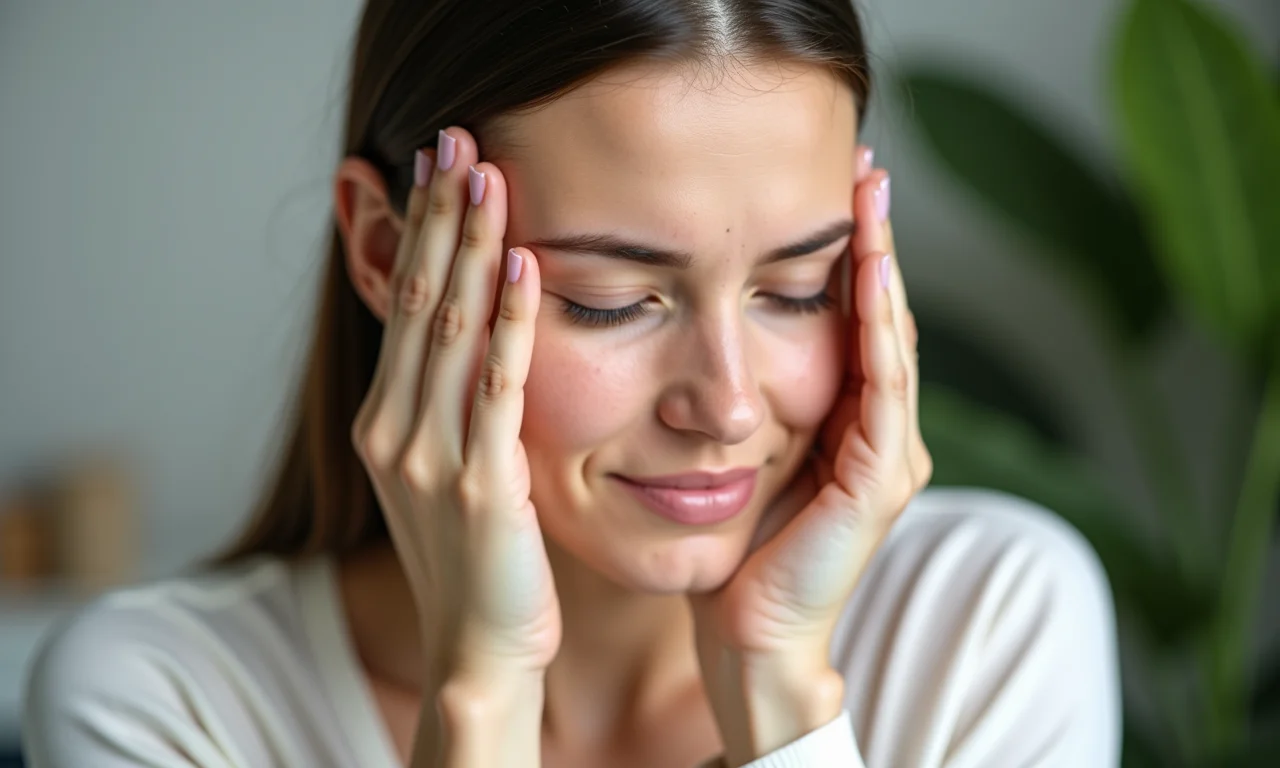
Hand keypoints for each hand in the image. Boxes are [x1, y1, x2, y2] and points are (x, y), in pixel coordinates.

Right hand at [350, 127, 560, 688]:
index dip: (418, 233)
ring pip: (450, 329)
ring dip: (471, 247)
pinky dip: (511, 323)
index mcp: (384, 424)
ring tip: (487, 176)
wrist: (479, 649)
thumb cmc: (478, 560)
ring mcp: (432, 458)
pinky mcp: (484, 485)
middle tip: (454, 140)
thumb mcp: (446, 470)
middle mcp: (395, 431)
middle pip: (416, 300)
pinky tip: (526, 266)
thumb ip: (448, 404)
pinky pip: (498, 387)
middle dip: (438, 218)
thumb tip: (470, 332)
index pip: (400, 306)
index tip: (435, 168)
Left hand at [690, 148, 931, 762]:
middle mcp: (881, 434)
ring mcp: (888, 456)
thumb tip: (716, 328)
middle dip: (876, 241)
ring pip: (891, 339)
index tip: (837, 190)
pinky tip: (871, 272)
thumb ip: (754, 401)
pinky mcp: (878, 479)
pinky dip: (877, 326)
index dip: (852, 256)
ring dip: (883, 265)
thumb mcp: (745, 455)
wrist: (748, 633)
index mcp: (851, 427)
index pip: (856, 323)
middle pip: (883, 318)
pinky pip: (882, 386)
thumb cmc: (738, 552)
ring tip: (873, 197)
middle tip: (866, 168)